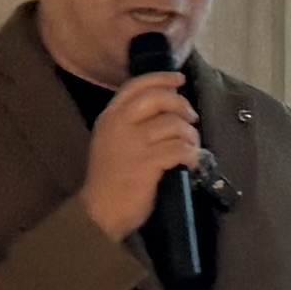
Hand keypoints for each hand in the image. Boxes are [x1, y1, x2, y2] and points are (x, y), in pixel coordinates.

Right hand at [78, 74, 206, 244]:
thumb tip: (166, 111)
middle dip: (181, 105)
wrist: (99, 211)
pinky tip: (191, 162)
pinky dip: (191, 154)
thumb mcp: (110, 142)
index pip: (136, 85)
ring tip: (191, 147)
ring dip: (190, 135)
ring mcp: (134, 143)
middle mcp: (120, 124)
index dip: (161, 78)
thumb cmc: (108, 180)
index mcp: (110, 117)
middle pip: (159, 99)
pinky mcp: (148, 163)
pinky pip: (180, 149)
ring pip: (174, 125)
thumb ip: (130, 124)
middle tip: (191, 118)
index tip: (179, 79)